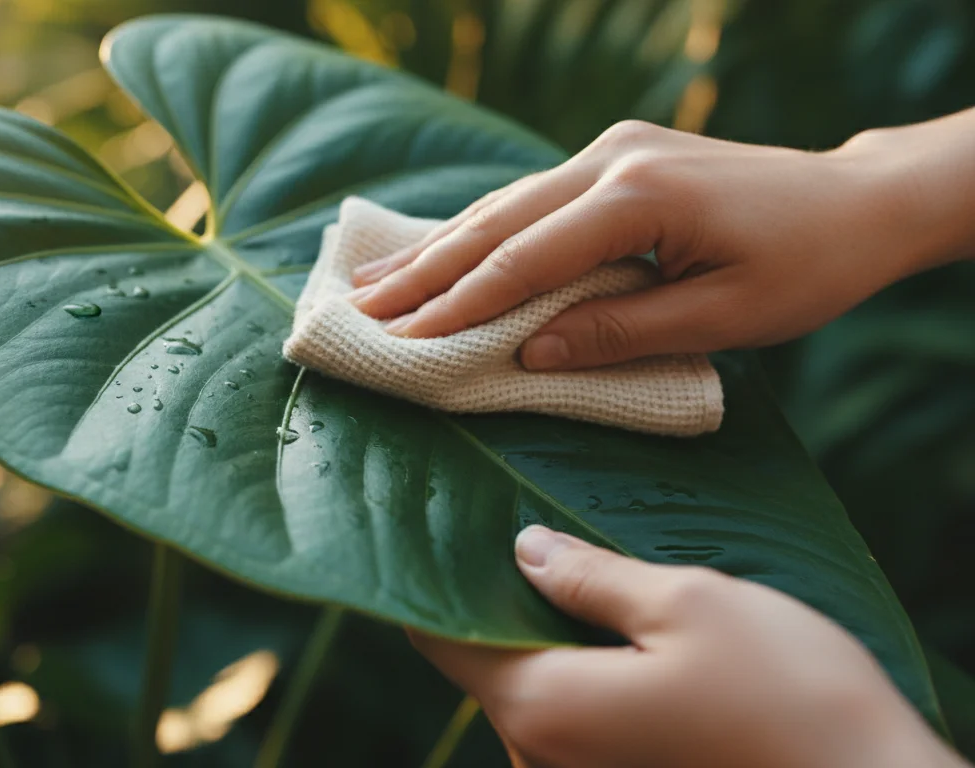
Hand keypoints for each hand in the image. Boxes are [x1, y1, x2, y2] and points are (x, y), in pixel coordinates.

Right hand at [349, 116, 974, 369]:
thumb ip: (621, 333)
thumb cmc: (804, 267)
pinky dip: (481, 230)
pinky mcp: (617, 156)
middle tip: (357, 308)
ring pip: (505, 204)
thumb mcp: (725, 316)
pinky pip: (530, 199)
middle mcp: (613, 160)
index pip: (525, 259)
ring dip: (439, 246)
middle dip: (424, 271)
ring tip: (374, 282)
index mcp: (639, 197)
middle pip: (497, 221)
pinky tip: (439, 250)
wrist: (854, 200)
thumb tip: (528, 354)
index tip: (402, 339)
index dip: (460, 304)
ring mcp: (612, 150)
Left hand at [411, 526, 967, 767]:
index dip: (433, 580)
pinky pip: (575, 718)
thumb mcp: (688, 604)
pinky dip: (582, 670)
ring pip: (535, 688)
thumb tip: (523, 550)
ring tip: (579, 570)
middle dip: (500, 599)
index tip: (440, 526)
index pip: (443, 640)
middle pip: (488, 663)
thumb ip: (591, 579)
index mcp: (542, 706)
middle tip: (525, 530)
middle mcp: (543, 755)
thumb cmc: (786, 692)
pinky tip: (619, 630)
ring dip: (549, 634)